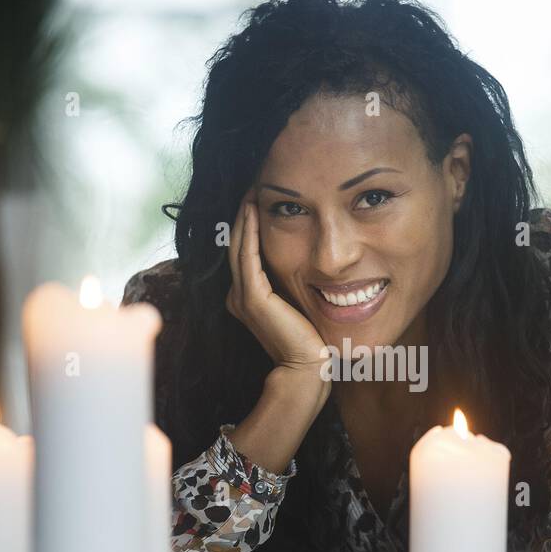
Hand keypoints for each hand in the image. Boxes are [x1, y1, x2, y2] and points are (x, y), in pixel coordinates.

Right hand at [225, 192, 329, 376]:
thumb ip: (296, 285)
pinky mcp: (252, 298)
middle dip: (244, 213)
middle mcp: (238, 295)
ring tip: (251, 188)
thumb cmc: (311, 341)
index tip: (261, 196)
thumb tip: (314, 263)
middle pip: (236, 243)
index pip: (245, 251)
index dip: (249, 223)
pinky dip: (249, 230)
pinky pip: (247, 255)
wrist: (307, 369)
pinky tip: (254, 208)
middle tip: (253, 182)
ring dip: (243, 215)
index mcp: (248, 296)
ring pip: (238, 245)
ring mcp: (242, 296)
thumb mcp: (301, 304)